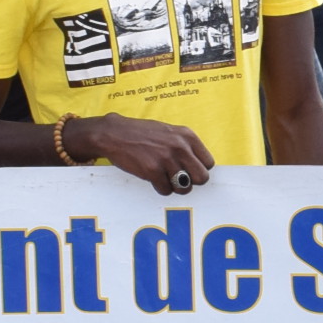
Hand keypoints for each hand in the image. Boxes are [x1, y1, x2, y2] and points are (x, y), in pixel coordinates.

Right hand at [82, 114, 215, 195]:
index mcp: (187, 135)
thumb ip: (186, 146)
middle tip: (179, 178)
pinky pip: (166, 191)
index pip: (208, 163)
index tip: (188, 169)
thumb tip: (200, 167)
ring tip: (165, 177)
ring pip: (185, 188)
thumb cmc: (143, 134)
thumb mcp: (170, 132)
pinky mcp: (152, 170)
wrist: (114, 133)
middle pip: (202, 178)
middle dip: (192, 181)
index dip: (198, 169)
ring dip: (175, 187)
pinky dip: (160, 188)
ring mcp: (166, 159)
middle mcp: (180, 147)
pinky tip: (152, 177)